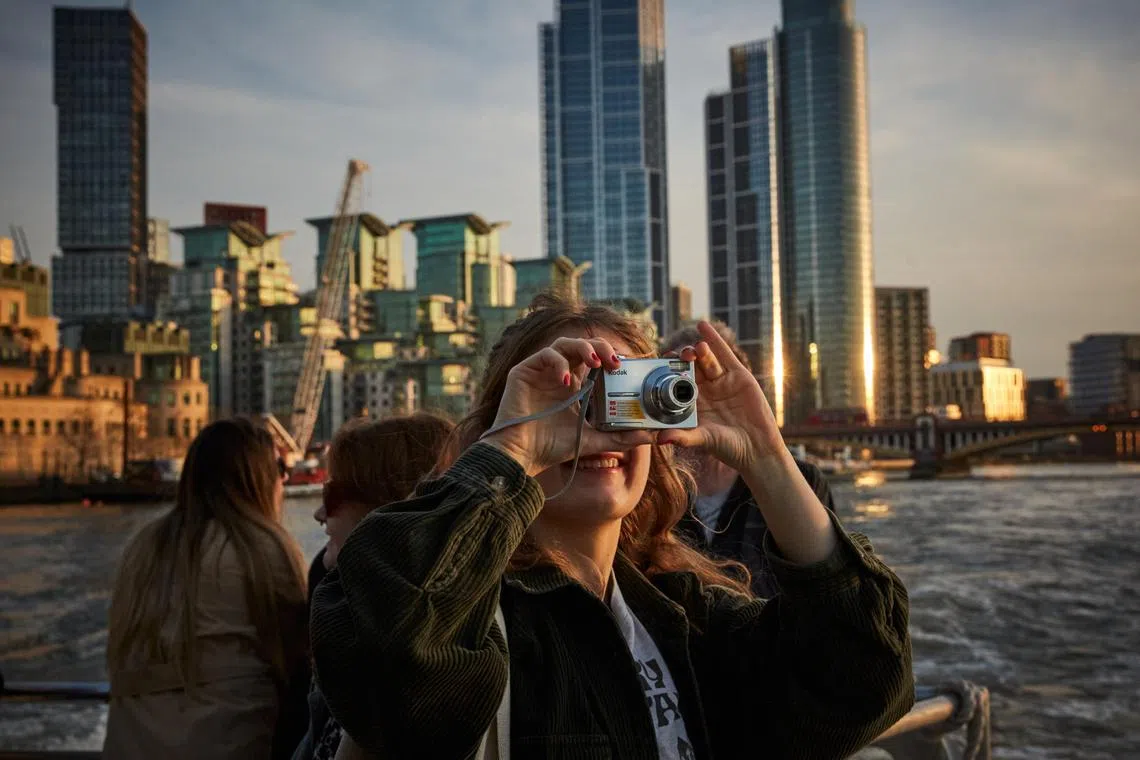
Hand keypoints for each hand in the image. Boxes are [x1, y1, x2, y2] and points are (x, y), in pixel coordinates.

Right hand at [481, 337, 657, 476]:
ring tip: (596, 362)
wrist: (520, 457)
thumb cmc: (551, 448)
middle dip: (601, 347)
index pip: (594, 360)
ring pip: (564, 343)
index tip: (625, 366)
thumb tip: (651, 435)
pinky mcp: (523, 371)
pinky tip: (566, 380)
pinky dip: (558, 363)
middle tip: (615, 361)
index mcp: (573, 385)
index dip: (609, 357)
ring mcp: (540, 371)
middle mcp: (557, 374)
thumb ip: (620, 437)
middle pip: (582, 345)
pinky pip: (545, 355)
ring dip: (583, 348)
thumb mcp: (592, 441)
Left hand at [658, 321, 786, 476]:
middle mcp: (704, 390)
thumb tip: (659, 439)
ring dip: (699, 351)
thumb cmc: (727, 448)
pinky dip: (715, 340)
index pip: (675, 381)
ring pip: (706, 360)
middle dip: (682, 359)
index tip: (659, 363)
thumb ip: (683, 437)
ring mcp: (721, 381)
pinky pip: (724, 355)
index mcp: (691, 403)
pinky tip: (704, 326)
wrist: (757, 449)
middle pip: (689, 367)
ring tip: (696, 348)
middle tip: (677, 356)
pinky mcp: (738, 376)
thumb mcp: (703, 440)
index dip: (667, 371)